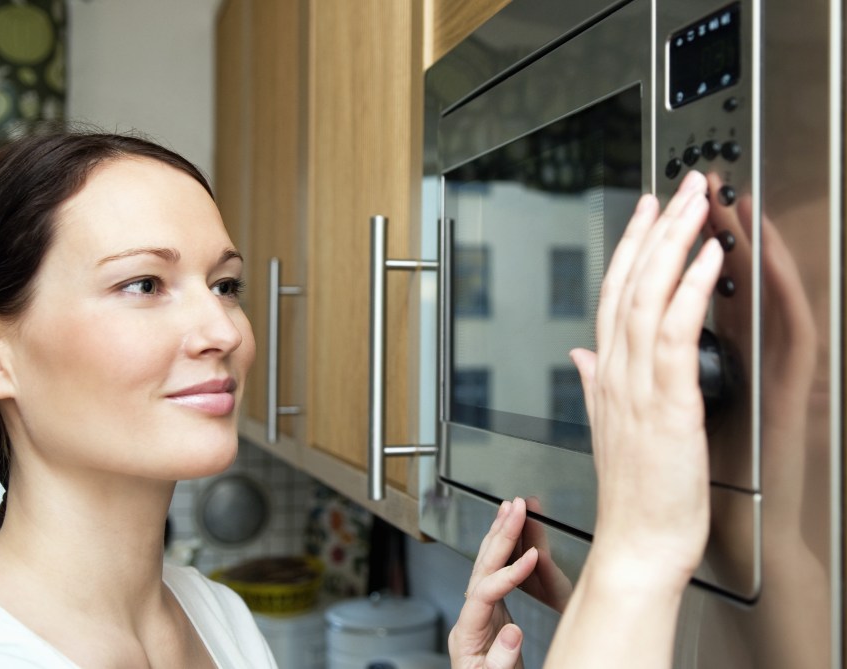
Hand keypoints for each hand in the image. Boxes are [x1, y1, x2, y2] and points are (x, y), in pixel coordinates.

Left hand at [448, 498, 537, 668]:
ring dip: (500, 533)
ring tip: (512, 508)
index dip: (509, 573)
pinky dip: (504, 550)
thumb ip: (501, 659)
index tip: (532, 556)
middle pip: (481, 566)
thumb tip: (514, 630)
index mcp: (467, 631)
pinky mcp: (491, 609)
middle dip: (501, 534)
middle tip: (517, 508)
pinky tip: (511, 533)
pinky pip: (495, 570)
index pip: (485, 592)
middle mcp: (468, 614)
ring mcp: (478, 609)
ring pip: (485, 563)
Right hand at [570, 169, 722, 589]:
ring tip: (697, 203)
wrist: (639, 545)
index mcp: (606, 377)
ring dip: (673, 243)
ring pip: (647, 296)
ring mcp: (637, 386)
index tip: (646, 211)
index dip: (629, 248)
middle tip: (678, 186)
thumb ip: (594, 384)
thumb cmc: (634, 495)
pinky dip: (691, 289)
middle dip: (655, 228)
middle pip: (628, 283)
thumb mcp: (608, 429)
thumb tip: (581, 353)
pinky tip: (709, 257)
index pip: (612, 296)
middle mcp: (615, 373)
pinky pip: (674, 334)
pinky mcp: (667, 403)